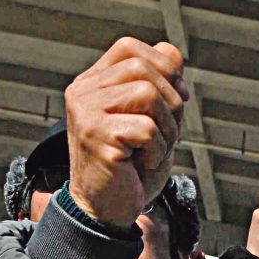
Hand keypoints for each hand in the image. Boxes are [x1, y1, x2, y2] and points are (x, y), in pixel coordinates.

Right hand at [64, 38, 186, 229]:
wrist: (106, 211)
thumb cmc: (129, 168)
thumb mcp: (151, 120)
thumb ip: (160, 85)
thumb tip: (174, 53)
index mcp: (93, 83)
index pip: (129, 48)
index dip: (161, 65)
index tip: (175, 98)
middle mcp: (83, 92)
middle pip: (143, 68)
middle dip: (171, 101)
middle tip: (169, 132)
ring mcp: (87, 113)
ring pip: (148, 95)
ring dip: (168, 128)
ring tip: (155, 150)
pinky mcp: (97, 136)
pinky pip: (147, 129)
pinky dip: (158, 150)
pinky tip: (143, 164)